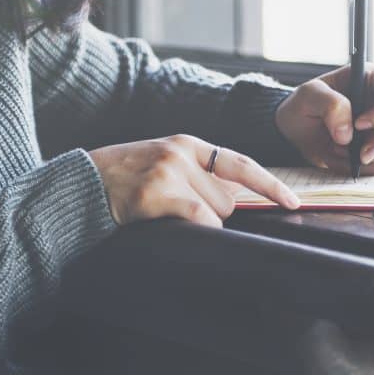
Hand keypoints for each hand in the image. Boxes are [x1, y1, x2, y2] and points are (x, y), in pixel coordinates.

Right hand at [89, 134, 299, 226]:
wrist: (80, 184)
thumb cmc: (123, 181)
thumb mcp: (163, 164)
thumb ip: (197, 175)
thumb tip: (235, 201)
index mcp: (188, 144)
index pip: (241, 164)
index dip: (270, 184)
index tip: (293, 202)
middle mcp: (182, 153)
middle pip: (229, 198)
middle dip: (213, 213)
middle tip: (176, 210)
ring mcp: (169, 172)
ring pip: (216, 213)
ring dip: (199, 223)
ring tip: (164, 214)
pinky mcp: (156, 194)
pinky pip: (200, 219)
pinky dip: (198, 229)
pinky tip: (172, 226)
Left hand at [275, 64, 373, 174]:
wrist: (294, 135)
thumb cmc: (303, 107)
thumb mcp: (308, 96)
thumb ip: (330, 105)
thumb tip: (349, 133)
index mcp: (373, 80)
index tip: (360, 124)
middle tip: (360, 151)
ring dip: (371, 155)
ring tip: (340, 150)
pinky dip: (362, 167)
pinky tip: (342, 158)